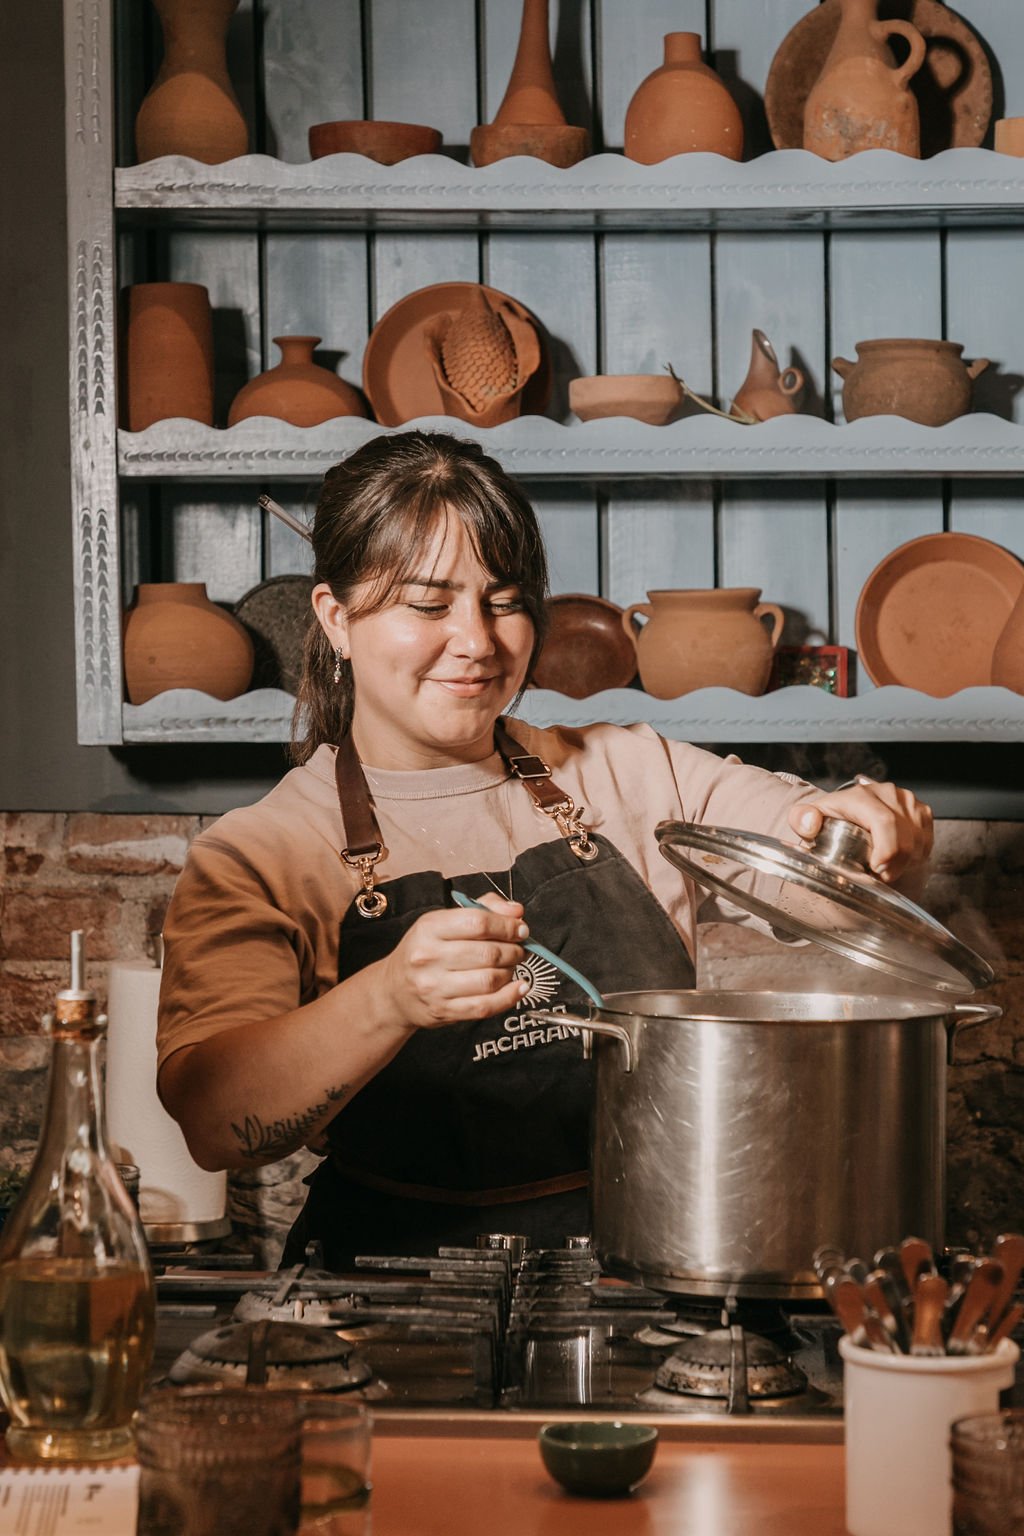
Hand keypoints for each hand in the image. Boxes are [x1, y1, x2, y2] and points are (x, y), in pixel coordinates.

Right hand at [378, 892, 529, 1029]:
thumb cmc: (425, 951)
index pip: (478, 922)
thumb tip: (516, 911)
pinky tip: (519, 987)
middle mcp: (428, 956)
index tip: (520, 929)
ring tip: (511, 966)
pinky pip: (485, 1006)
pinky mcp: (443, 1010)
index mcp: (429, 928)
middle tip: (519, 949)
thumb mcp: (443, 922)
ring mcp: (435, 986)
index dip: (507, 926)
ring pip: (490, 980)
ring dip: (511, 972)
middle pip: (488, 953)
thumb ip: (483, 910)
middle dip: (513, 950)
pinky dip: (509, 997)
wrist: (394, 991)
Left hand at [787, 777, 933, 882]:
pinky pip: (927, 839)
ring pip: (919, 841)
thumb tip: (809, 823)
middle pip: (905, 836)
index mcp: (862, 796)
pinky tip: (900, 858)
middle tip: (880, 876)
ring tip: (886, 867)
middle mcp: (888, 794)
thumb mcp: (807, 818)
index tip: (878, 870)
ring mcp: (908, 801)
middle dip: (896, 864)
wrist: (846, 809)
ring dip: (906, 861)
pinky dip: (916, 855)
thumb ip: (801, 820)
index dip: (887, 850)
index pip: (885, 822)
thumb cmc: (828, 818)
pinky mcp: (921, 811)